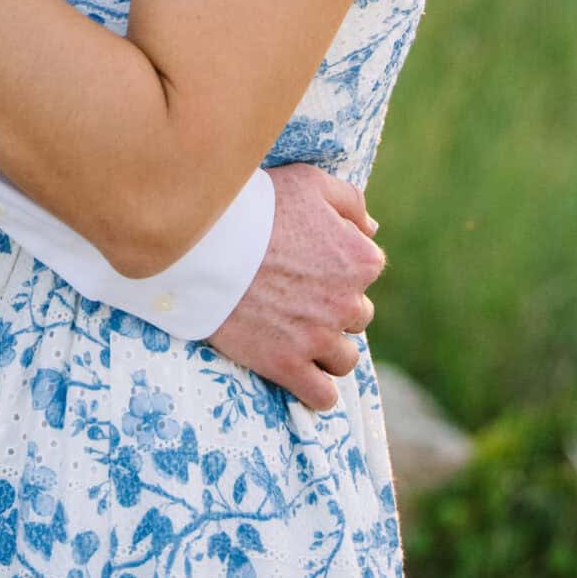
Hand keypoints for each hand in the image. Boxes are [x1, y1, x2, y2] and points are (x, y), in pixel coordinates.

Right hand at [205, 164, 383, 409]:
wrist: (204, 242)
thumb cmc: (257, 206)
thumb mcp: (309, 181)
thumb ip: (350, 202)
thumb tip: (372, 230)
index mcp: (359, 259)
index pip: (368, 269)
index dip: (339, 263)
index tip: (309, 259)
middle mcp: (348, 302)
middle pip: (357, 316)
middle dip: (333, 307)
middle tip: (296, 293)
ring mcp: (318, 338)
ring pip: (344, 359)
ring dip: (327, 349)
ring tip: (296, 332)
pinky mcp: (288, 365)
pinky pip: (323, 396)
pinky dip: (315, 389)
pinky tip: (299, 371)